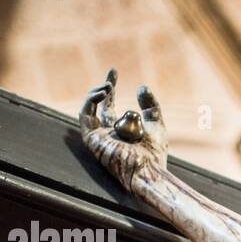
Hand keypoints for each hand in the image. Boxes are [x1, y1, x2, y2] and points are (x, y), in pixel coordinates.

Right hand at [79, 68, 168, 186]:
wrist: (148, 170)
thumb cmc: (154, 154)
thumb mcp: (156, 124)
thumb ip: (150, 106)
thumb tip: (142, 87)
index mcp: (119, 130)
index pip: (109, 105)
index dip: (110, 87)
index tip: (113, 71)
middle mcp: (105, 132)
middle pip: (97, 104)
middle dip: (102, 87)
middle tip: (111, 74)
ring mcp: (97, 136)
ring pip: (88, 108)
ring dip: (96, 93)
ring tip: (108, 86)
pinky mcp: (91, 139)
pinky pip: (85, 115)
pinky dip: (90, 101)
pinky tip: (103, 93)